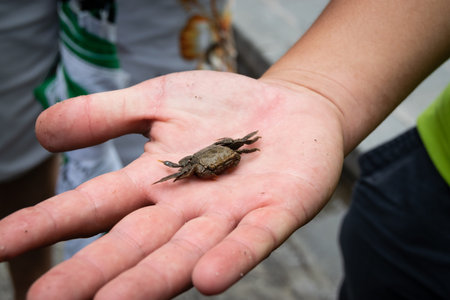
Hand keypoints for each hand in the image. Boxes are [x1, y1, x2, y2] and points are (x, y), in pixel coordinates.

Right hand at [0, 70, 343, 298]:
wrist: (290, 110)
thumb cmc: (222, 107)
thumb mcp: (158, 99)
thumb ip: (106, 115)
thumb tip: (44, 129)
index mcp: (151, 184)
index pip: (91, 206)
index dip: (47, 223)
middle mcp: (183, 210)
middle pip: (132, 245)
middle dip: (92, 273)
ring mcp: (229, 215)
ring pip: (184, 252)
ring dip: (150, 279)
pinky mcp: (275, 212)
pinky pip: (252, 240)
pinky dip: (231, 257)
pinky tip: (206, 277)